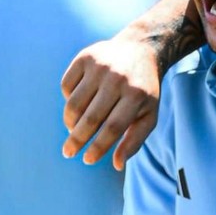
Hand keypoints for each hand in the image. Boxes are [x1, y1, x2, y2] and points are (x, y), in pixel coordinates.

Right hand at [61, 30, 161, 169]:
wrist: (141, 49)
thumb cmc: (143, 90)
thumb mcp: (148, 115)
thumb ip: (134, 141)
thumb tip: (117, 165)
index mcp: (136, 96)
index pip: (112, 128)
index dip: (98, 147)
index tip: (87, 160)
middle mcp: (117, 79)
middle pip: (90, 118)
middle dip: (76, 140)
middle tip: (68, 152)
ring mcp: (100, 66)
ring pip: (74, 104)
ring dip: (70, 122)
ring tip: (73, 130)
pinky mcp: (85, 57)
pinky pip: (67, 86)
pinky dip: (68, 99)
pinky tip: (77, 103)